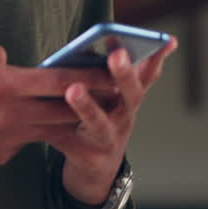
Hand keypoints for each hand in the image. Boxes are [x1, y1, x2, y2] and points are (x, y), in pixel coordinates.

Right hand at [0, 40, 116, 182]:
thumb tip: (7, 59)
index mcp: (1, 85)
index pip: (58, 79)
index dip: (89, 74)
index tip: (112, 70)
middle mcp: (12, 114)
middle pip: (66, 108)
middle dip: (94, 99)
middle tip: (117, 90)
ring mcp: (8, 139)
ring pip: (51, 128)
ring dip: (71, 118)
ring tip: (89, 108)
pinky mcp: (1, 156)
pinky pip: (26, 140)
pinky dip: (35, 130)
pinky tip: (34, 121)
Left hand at [49, 38, 177, 204]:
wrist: (95, 168)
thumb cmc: (101, 120)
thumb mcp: (114, 97)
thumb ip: (112, 73)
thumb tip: (103, 43)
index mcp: (131, 98)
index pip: (149, 74)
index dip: (156, 58)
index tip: (165, 40)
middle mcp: (125, 117)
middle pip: (132, 95)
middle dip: (125, 74)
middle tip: (117, 54)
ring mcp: (109, 139)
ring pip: (99, 122)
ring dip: (87, 106)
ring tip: (73, 89)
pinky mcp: (87, 156)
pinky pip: (68, 140)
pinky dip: (55, 130)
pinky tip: (41, 121)